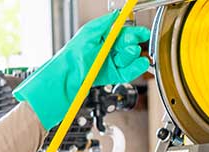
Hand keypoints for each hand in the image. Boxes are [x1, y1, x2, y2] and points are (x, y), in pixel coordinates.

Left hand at [14, 12, 150, 127]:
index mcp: (103, 38)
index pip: (124, 33)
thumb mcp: (88, 33)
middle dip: (131, 44)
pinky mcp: (111, 76)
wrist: (66, 78)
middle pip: (129, 45)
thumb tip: (118, 15)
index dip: (135, 33)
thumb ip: (104, 23)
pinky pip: (127, 72)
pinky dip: (136, 68)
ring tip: (124, 57)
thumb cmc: (72, 55)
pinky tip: (140, 63)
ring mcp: (109, 64)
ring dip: (131, 56)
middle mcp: (107, 51)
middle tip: (128, 45)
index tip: (143, 33)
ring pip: (130, 58)